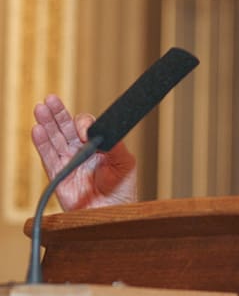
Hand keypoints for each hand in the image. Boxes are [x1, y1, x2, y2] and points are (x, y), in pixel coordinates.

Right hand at [31, 94, 136, 210]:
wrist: (114, 213)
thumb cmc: (123, 189)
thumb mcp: (125, 163)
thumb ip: (115, 145)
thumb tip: (99, 132)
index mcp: (97, 145)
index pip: (85, 126)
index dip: (83, 123)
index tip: (84, 129)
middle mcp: (80, 151)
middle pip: (65, 128)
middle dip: (58, 113)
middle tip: (50, 99)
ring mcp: (68, 162)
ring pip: (54, 139)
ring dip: (46, 123)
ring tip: (39, 109)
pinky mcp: (59, 176)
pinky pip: (48, 158)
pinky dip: (42, 144)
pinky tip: (37, 130)